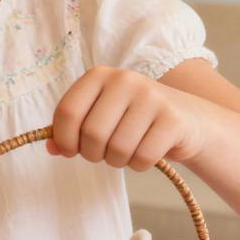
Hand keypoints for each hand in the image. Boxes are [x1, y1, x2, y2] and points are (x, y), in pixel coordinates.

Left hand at [47, 66, 204, 169]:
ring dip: (118, 161)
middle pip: (92, 134)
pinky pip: (142, 158)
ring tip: (126, 150)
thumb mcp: (99, 116)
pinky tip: (147, 152)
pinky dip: (139, 164)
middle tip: (104, 152)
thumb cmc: (132, 120)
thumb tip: (52, 147)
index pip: (67, 112)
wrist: (188, 119)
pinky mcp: (172, 119)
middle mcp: (124, 80)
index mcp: (98, 75)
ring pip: (117, 149)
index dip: (64, 139)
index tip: (70, 150)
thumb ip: (71, 129)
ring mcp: (151, 97)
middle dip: (94, 154)